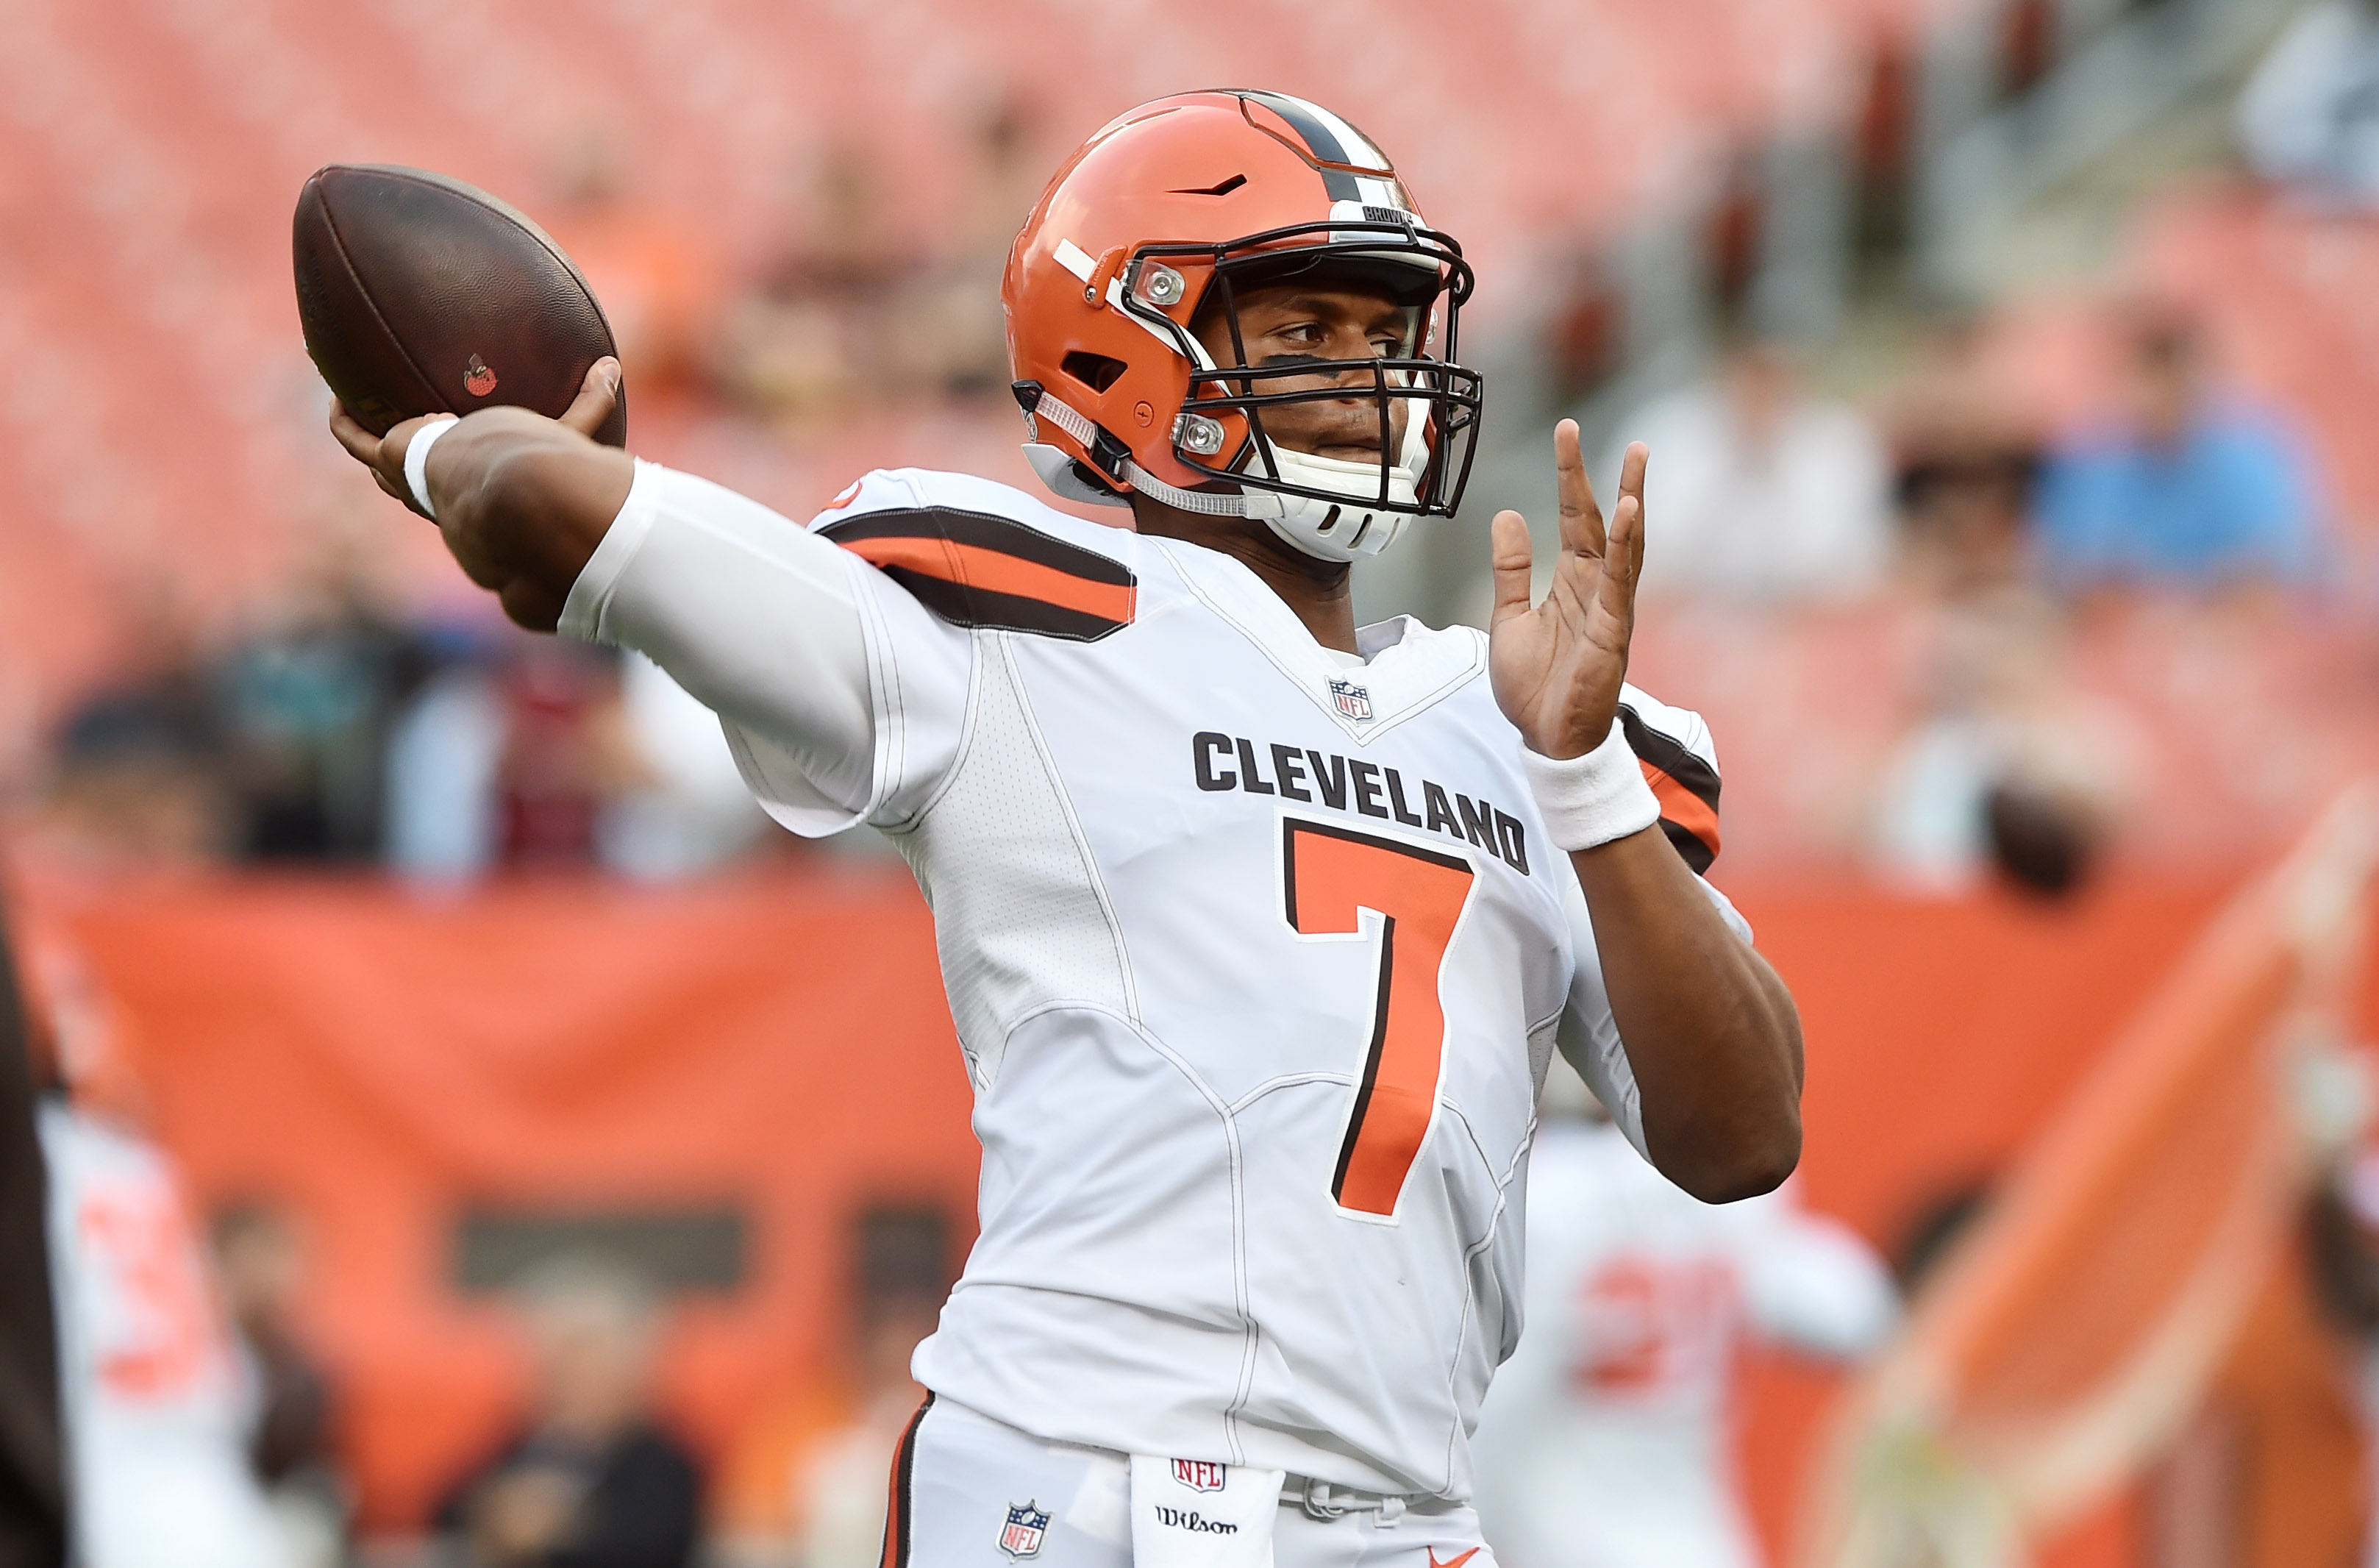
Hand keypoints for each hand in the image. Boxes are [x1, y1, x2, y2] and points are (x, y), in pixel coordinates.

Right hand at [328, 357, 620, 518]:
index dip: (452, 473)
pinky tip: (332, 395)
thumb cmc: (537, 468)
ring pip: (374, 458)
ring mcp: (408, 475)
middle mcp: (436, 489)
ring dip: (360, 435)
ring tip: (346, 407)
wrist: (500, 485)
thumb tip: (614, 367)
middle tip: (392, 430)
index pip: (459, 484)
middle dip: (397, 458)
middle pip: (408, 478)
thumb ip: (591, 404)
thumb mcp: (566, 432)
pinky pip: (352, 439)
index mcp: (474, 489)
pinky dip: (342, 421)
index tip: (453, 451)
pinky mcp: (388, 456)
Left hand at [1488, 420, 1646, 758]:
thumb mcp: (1509, 619)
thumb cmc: (1534, 688)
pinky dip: (1625, 548)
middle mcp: (1597, 590)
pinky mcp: (1613, 634)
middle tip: (1616, 434)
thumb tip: (1507, 515)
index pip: (1573, 518)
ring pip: (1625, 548)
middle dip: (1608, 477)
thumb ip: (1511, 570)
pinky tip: (1629, 514)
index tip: (1566, 431)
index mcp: (1573, 583)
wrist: (1545, 742)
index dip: (1570, 475)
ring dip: (1631, 504)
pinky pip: (1621, 584)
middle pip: (1604, 523)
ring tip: (1636, 462)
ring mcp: (1610, 611)